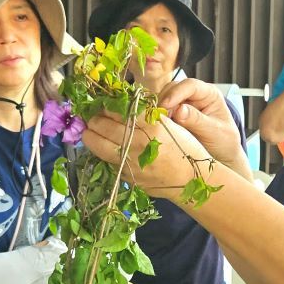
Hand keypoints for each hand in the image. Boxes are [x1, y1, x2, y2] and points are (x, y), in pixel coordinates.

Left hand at [81, 107, 210, 196]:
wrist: (192, 180)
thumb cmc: (184, 148)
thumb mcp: (169, 124)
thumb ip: (146, 114)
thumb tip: (121, 102)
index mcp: (151, 126)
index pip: (117, 110)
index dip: (106, 105)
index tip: (104, 103)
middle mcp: (138, 143)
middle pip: (102, 125)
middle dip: (94, 118)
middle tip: (94, 116)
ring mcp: (130, 162)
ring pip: (97, 145)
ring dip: (91, 135)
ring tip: (91, 131)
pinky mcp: (127, 176)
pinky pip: (106, 161)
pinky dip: (102, 152)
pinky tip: (105, 147)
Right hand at [158, 78, 246, 171]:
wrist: (222, 156)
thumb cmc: (224, 141)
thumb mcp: (214, 132)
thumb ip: (197, 120)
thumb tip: (179, 110)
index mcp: (209, 94)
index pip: (191, 85)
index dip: (176, 93)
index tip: (165, 105)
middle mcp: (195, 96)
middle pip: (173, 89)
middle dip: (165, 101)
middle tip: (159, 117)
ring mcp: (183, 104)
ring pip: (164, 99)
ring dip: (159, 109)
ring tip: (159, 123)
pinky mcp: (174, 115)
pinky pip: (162, 111)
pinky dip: (158, 117)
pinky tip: (158, 126)